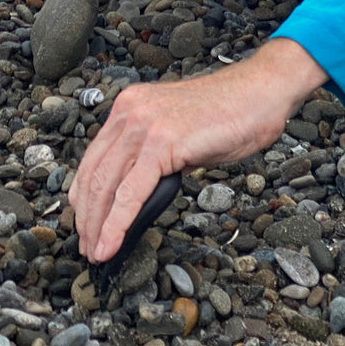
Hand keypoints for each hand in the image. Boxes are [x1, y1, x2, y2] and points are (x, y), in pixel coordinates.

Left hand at [69, 38, 327, 262]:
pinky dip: (117, 224)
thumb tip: (137, 193)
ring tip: (96, 252)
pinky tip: (111, 244)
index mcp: (129, 107)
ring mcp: (144, 125)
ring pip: (106, 186)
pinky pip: (130, 192)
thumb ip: (153, 154)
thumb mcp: (178, 132)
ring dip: (97, 226)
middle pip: (93, 174)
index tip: (86, 224)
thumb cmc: (229, 114)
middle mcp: (129, 112)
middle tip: (87, 247)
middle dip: (87, 217)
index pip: (93, 159)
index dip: (84, 197)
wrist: (260, 92)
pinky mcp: (161, 141)